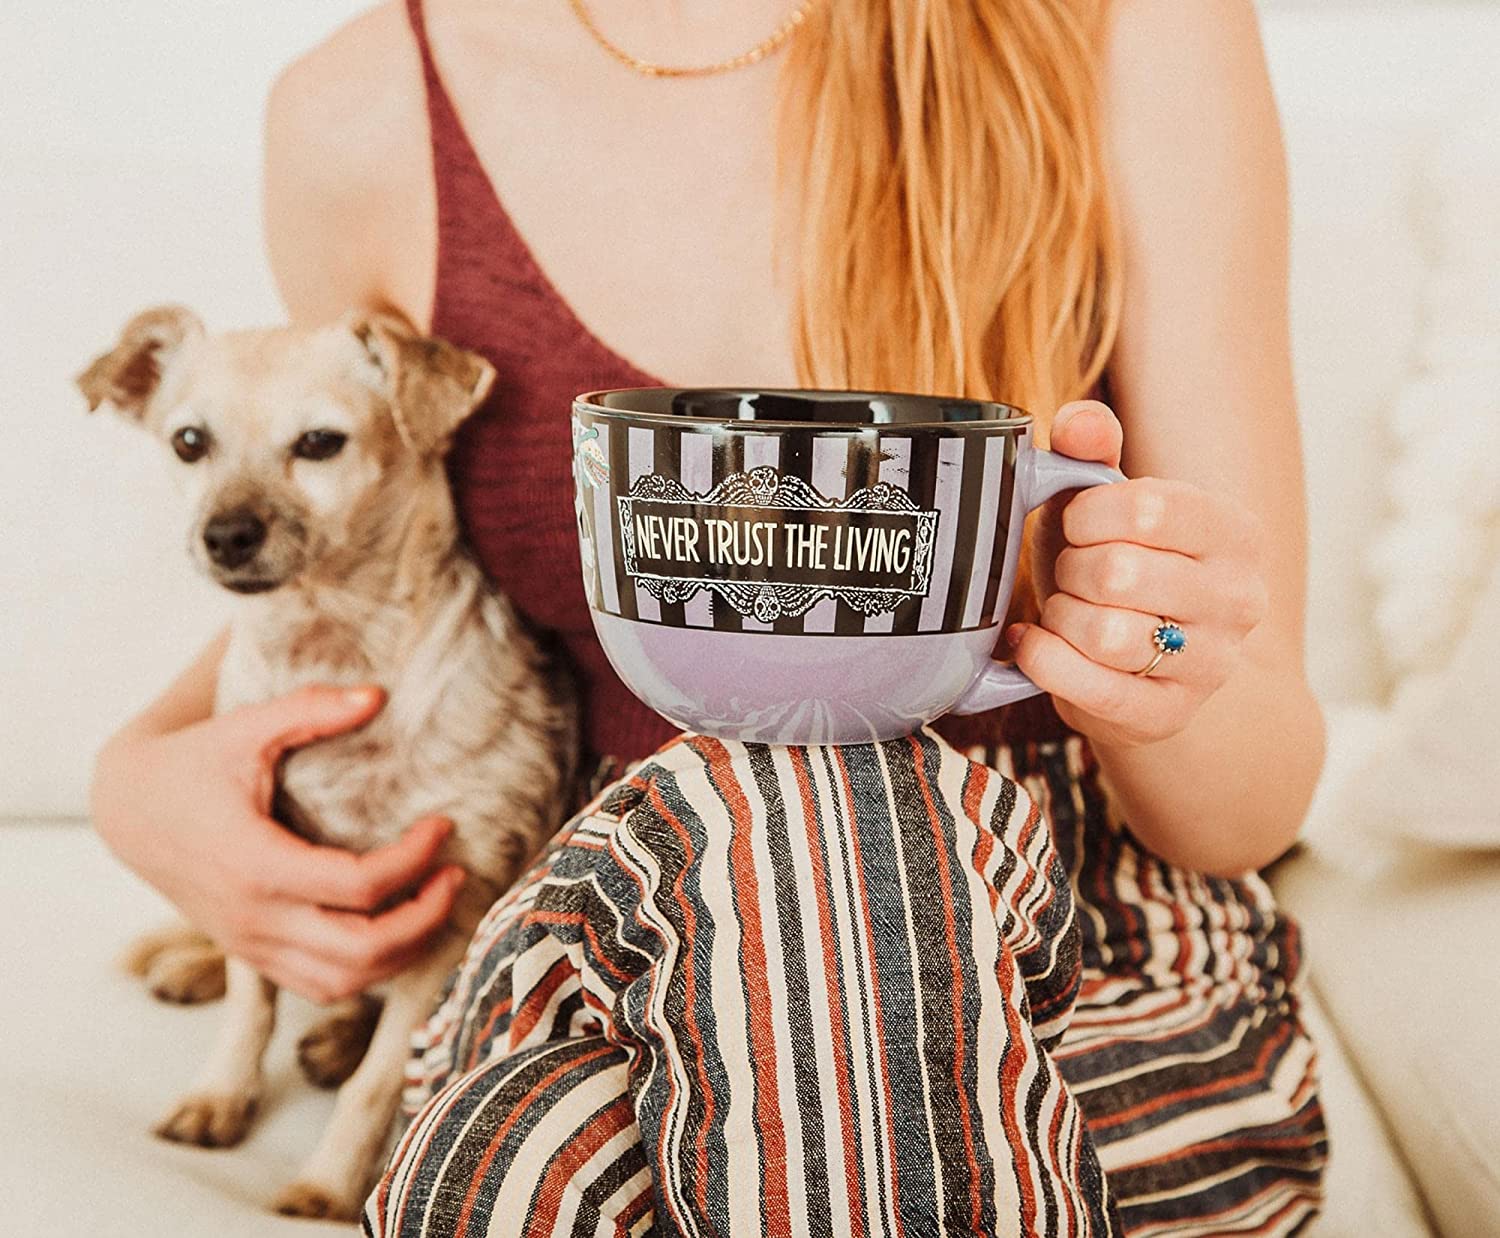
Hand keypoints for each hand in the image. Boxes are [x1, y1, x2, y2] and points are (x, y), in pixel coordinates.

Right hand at [91, 685, 464, 1001]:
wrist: (129, 809)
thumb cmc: (193, 762)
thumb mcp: (247, 726)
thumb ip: (311, 710)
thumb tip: (378, 695)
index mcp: (256, 864)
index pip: (359, 885)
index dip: (415, 859)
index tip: (443, 825)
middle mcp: (254, 917)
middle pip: (361, 951)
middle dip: (424, 919)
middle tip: (455, 875)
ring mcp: (251, 944)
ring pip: (344, 982)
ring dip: (403, 952)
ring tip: (436, 903)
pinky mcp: (252, 954)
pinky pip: (320, 985)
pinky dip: (369, 970)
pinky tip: (399, 930)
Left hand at [1006, 400, 1269, 747]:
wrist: (1139, 667)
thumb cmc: (1114, 567)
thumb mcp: (1101, 503)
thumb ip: (1089, 448)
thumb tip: (1079, 424)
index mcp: (1235, 534)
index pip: (1148, 507)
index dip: (1088, 514)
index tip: (1077, 524)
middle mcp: (1242, 601)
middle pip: (1119, 572)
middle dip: (1071, 571)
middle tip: (1072, 576)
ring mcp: (1212, 665)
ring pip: (1105, 634)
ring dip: (1061, 617)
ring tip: (1064, 613)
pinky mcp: (1167, 716)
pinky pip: (1090, 687)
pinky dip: (1045, 661)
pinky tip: (1037, 646)